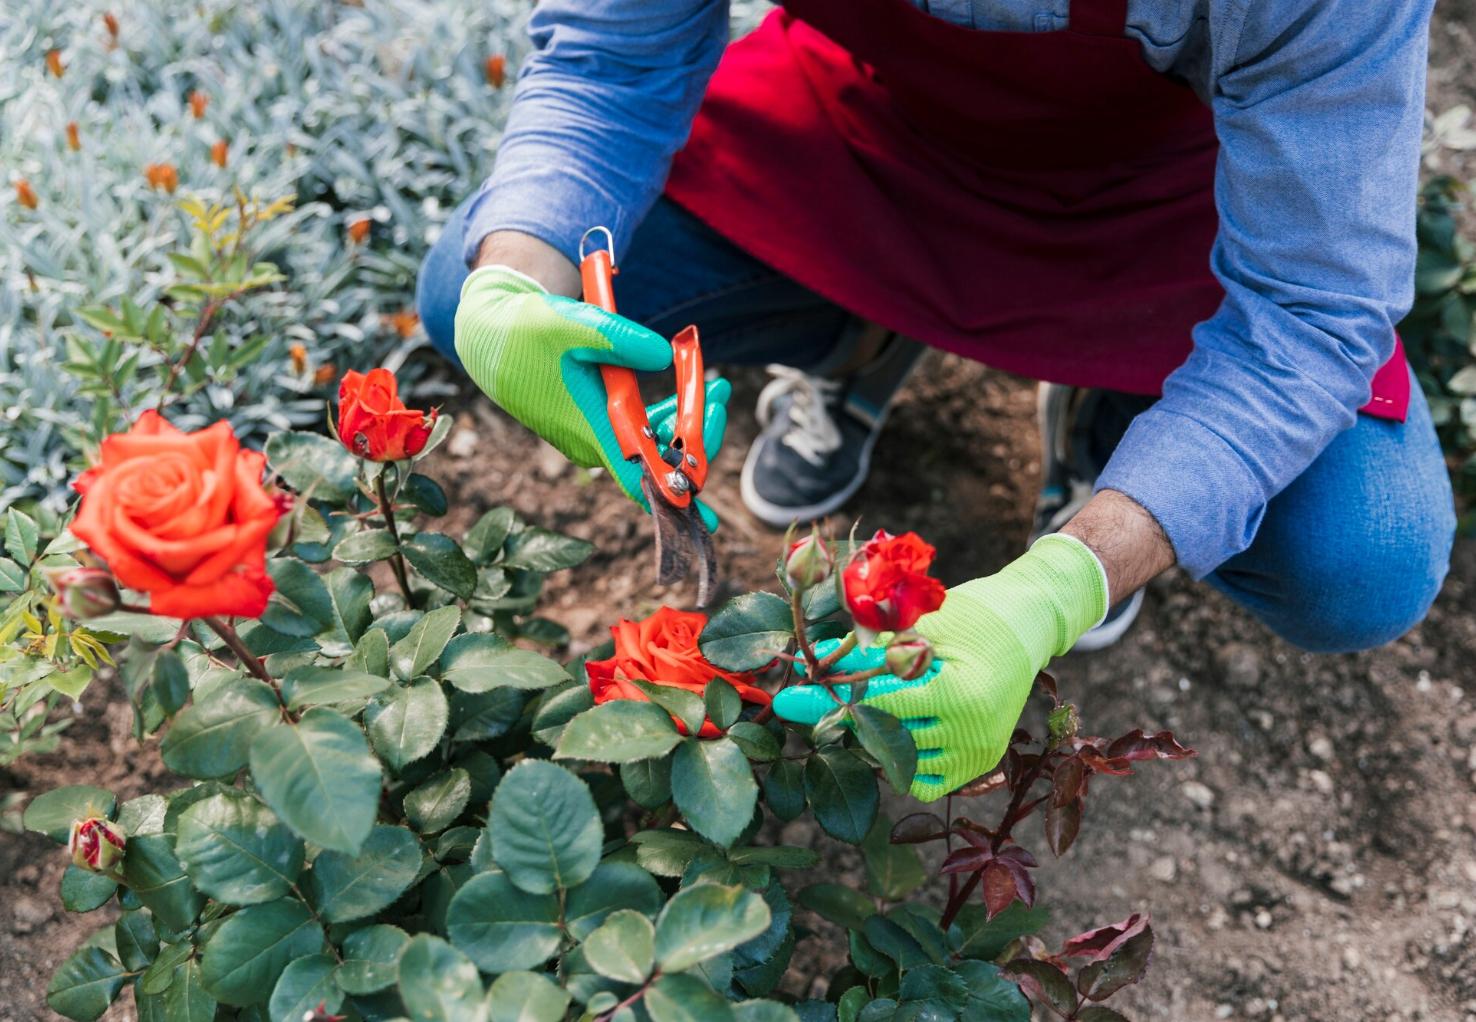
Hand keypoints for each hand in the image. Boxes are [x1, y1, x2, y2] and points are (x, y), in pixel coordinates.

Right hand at [455, 265, 730, 529]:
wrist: (491, 337)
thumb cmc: (528, 332)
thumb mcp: (573, 325)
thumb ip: (620, 339)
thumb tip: (665, 355)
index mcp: (590, 428)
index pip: (638, 478)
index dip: (673, 498)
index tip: (705, 519)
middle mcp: (593, 443)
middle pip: (657, 460)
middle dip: (697, 434)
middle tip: (720, 394)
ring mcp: (593, 437)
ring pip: (650, 446)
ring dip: (684, 424)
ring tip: (716, 386)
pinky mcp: (593, 426)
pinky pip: (638, 435)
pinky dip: (663, 418)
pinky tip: (684, 394)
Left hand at [772, 535, 1108, 800]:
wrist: (1029, 622)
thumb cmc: (975, 613)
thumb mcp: (922, 625)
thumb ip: (873, 652)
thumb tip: (818, 663)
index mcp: (959, 696)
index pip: (880, 707)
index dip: (830, 702)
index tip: (788, 701)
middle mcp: (972, 734)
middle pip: (885, 738)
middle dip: (847, 718)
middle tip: (816, 702)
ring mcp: (980, 754)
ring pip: (901, 764)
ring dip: (875, 739)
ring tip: (868, 706)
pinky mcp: (982, 763)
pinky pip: (926, 782)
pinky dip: (903, 764)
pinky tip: (897, 730)